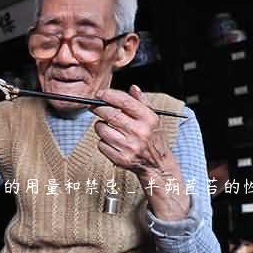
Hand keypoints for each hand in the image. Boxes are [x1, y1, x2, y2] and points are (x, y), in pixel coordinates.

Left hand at [92, 86, 189, 220]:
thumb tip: (133, 88)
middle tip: (96, 108)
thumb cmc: (153, 138)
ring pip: (102, 129)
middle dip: (99, 109)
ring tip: (106, 126)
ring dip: (99, 125)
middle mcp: (140, 132)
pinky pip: (101, 144)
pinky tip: (111, 141)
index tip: (100, 94)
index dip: (109, 95)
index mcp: (148, 119)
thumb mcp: (153, 118)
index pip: (124, 101)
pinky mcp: (121, 158)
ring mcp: (129, 146)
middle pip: (110, 114)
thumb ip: (142, 102)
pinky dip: (102, 141)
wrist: (157, 165)